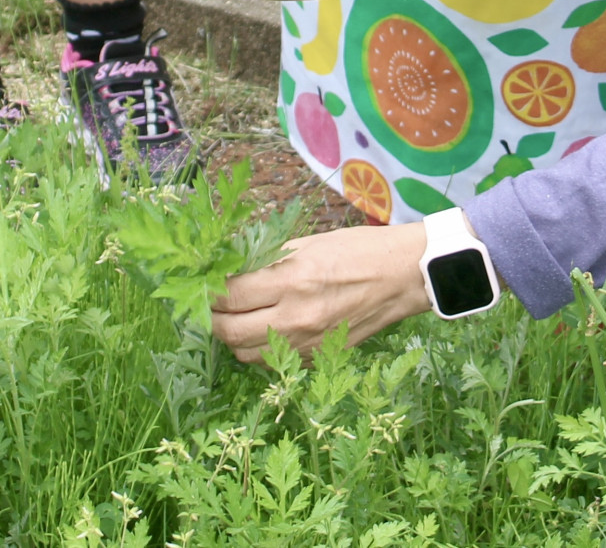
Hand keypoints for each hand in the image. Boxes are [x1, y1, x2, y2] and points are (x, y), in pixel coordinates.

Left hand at [211, 224, 430, 362]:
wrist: (401, 278)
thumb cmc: (356, 251)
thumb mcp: (308, 243)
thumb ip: (267, 257)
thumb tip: (228, 266)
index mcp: (292, 281)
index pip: (230, 295)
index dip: (210, 290)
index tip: (205, 282)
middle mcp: (296, 318)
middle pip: (230, 332)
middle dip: (213, 319)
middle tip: (211, 304)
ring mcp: (307, 343)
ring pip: (246, 354)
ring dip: (233, 338)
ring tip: (236, 317)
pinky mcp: (317, 357)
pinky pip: (273, 362)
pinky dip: (259, 349)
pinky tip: (264, 328)